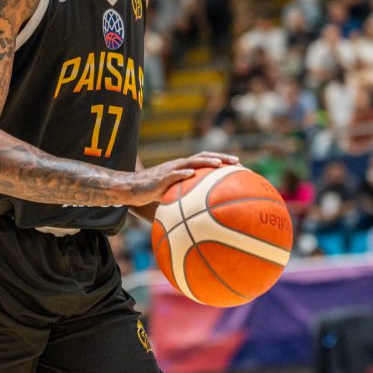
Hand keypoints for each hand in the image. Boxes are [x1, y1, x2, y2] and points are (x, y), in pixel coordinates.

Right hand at [120, 151, 237, 205]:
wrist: (132, 189)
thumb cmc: (153, 193)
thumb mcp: (174, 196)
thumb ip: (188, 200)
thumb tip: (205, 215)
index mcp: (185, 168)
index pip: (206, 160)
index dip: (222, 160)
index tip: (239, 165)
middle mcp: (180, 166)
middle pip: (203, 157)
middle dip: (220, 158)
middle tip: (237, 162)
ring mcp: (170, 170)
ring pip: (190, 162)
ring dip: (205, 162)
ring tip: (218, 164)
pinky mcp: (160, 178)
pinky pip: (173, 174)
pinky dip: (182, 173)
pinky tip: (192, 174)